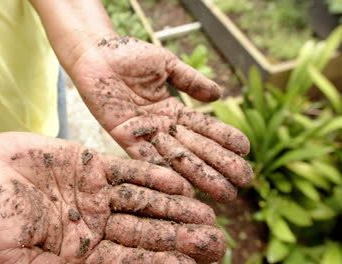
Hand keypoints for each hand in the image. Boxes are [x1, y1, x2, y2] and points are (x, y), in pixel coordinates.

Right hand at [0, 132, 224, 262]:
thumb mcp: (14, 257)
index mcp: (81, 255)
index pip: (126, 262)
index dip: (155, 263)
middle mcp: (96, 228)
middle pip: (144, 234)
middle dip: (177, 236)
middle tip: (212, 238)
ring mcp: (99, 197)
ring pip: (144, 203)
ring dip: (174, 208)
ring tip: (205, 211)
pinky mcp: (96, 168)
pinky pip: (129, 172)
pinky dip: (152, 176)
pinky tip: (178, 182)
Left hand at [70, 36, 252, 201]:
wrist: (97, 53)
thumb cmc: (129, 54)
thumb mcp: (167, 65)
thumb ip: (191, 81)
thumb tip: (218, 96)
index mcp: (172, 110)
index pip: (204, 128)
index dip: (225, 139)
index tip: (246, 152)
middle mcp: (160, 126)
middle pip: (195, 148)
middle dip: (220, 165)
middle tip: (243, 183)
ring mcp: (143, 133)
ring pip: (176, 157)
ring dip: (200, 175)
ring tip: (223, 191)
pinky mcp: (123, 135)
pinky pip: (146, 156)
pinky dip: (164, 172)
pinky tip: (184, 188)